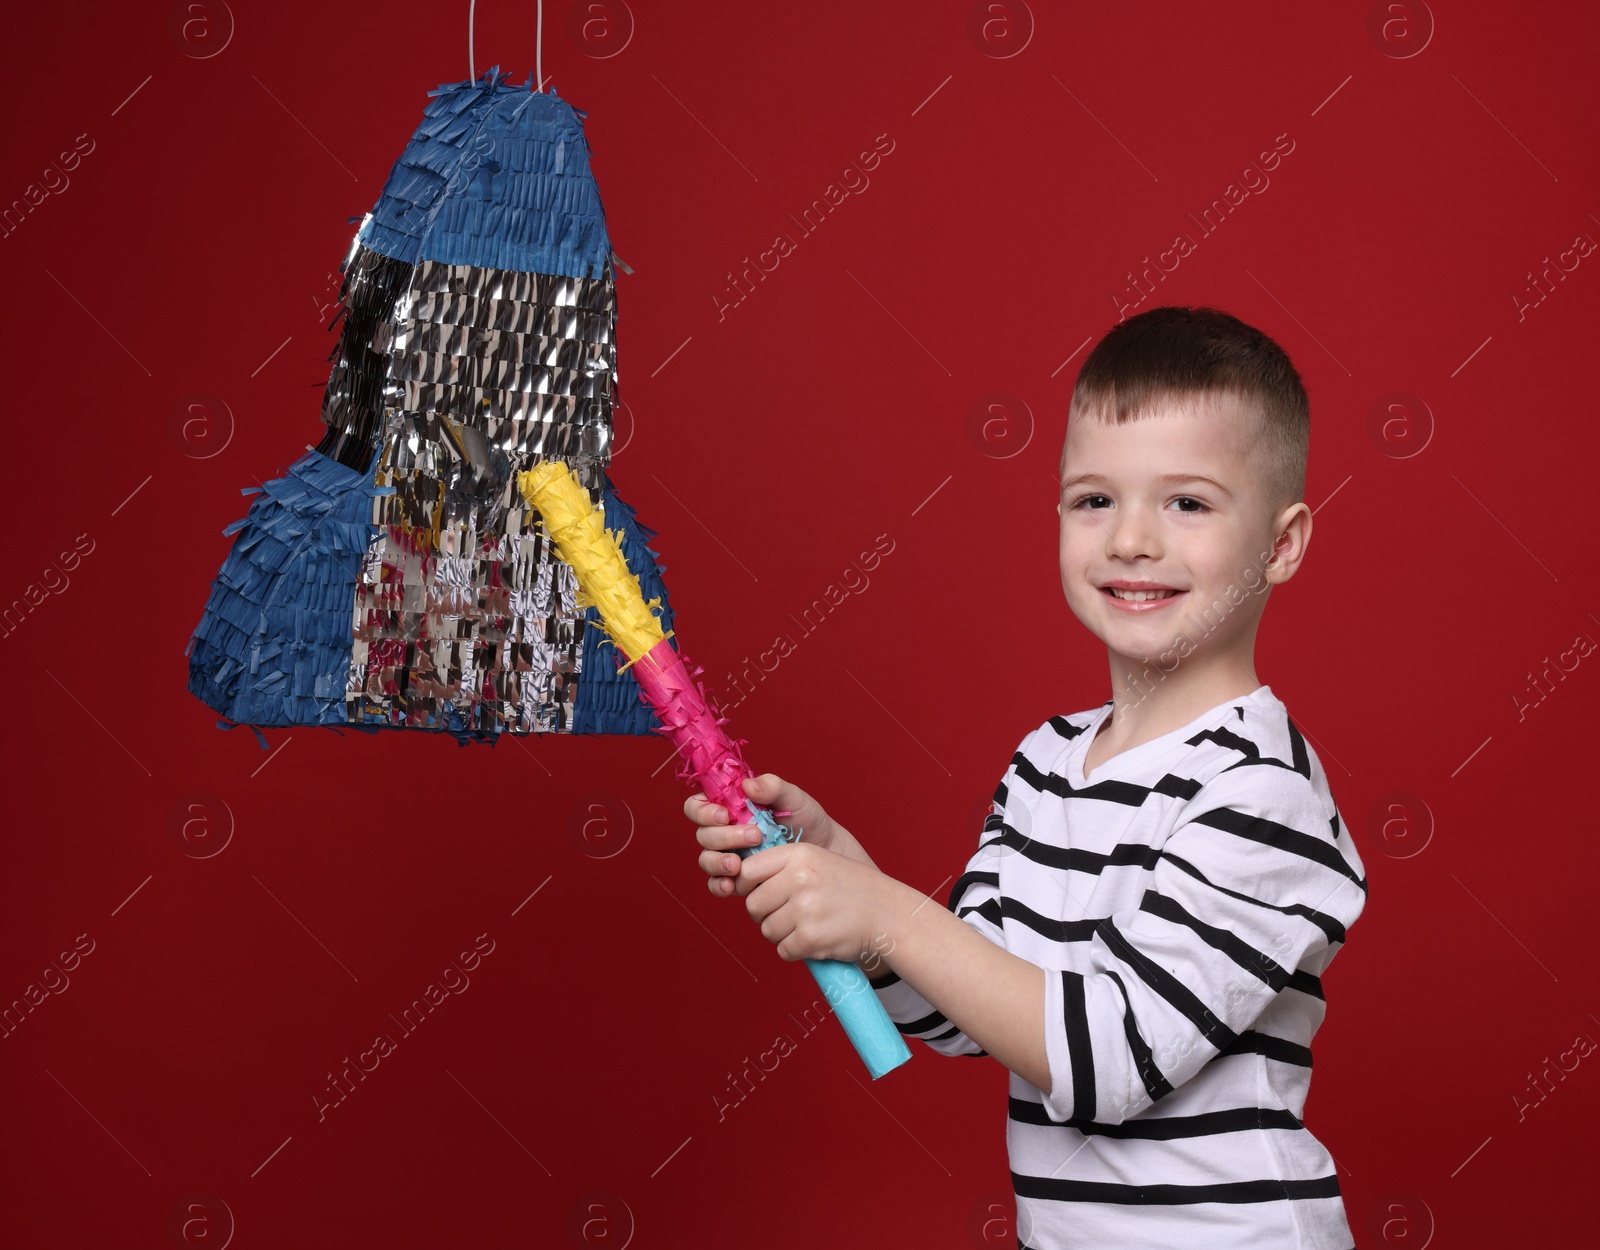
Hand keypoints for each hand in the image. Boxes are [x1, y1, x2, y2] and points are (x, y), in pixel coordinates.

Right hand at [686, 773, 864, 899]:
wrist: (826, 851)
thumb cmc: (806, 819)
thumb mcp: (793, 797)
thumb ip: (772, 786)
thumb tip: (748, 786)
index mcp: (730, 806)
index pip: (698, 805)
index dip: (703, 810)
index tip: (725, 814)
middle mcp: (724, 831)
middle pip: (703, 835)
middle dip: (724, 837)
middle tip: (754, 836)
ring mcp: (728, 855)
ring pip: (706, 860)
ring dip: (718, 862)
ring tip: (739, 865)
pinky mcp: (737, 879)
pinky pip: (716, 884)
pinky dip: (719, 884)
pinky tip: (732, 885)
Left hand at [732, 840, 890, 964]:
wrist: (887, 913)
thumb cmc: (849, 887)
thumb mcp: (817, 860)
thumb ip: (781, 866)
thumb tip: (739, 879)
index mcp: (798, 855)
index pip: (748, 870)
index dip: (747, 885)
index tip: (758, 892)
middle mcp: (799, 879)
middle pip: (753, 905)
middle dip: (765, 914)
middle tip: (789, 914)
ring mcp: (804, 909)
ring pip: (766, 930)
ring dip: (782, 934)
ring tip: (808, 925)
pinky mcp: (810, 938)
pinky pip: (783, 951)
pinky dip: (796, 950)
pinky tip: (816, 939)